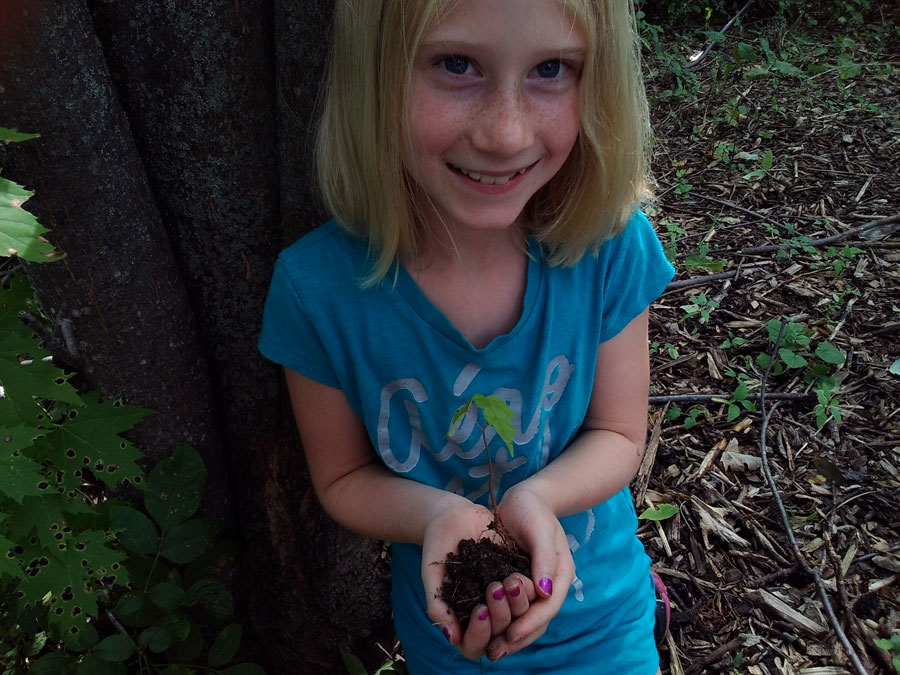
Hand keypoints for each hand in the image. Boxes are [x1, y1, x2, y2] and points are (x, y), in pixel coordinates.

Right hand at [421, 496, 538, 660]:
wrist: (454, 515)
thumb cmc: (437, 545)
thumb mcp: (432, 573)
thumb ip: (437, 604)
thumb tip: (452, 638)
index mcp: (462, 617)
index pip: (473, 645)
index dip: (479, 634)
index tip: (479, 610)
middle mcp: (484, 611)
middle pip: (499, 632)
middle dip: (500, 615)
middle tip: (494, 588)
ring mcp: (501, 597)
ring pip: (517, 616)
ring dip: (517, 604)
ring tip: (510, 581)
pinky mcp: (515, 578)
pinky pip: (528, 593)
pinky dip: (527, 589)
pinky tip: (520, 575)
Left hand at [484, 486, 574, 660]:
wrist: (524, 498)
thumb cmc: (533, 509)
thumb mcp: (539, 529)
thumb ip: (543, 558)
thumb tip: (545, 592)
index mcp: (560, 573)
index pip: (548, 607)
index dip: (530, 623)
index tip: (510, 635)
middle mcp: (549, 584)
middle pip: (538, 620)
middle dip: (518, 638)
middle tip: (495, 651)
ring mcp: (534, 585)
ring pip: (526, 619)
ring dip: (509, 636)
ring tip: (489, 649)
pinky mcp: (519, 583)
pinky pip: (514, 609)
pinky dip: (502, 621)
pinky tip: (486, 631)